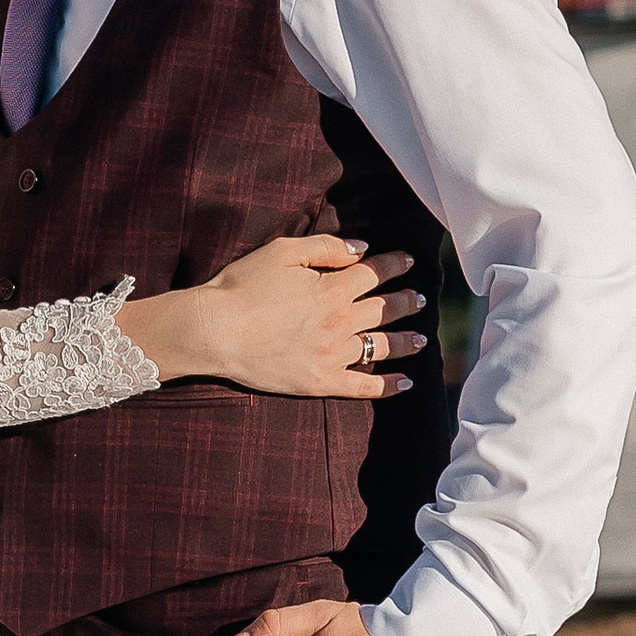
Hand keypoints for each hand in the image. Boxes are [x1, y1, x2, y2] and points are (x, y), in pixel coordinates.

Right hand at [182, 234, 423, 398]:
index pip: (374, 273)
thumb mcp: (281, 253)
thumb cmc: (241, 287)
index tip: (408, 261)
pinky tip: (406, 383)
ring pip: (381, 347)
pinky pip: (363, 386)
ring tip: (422, 339)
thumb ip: (325, 248)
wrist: (214, 331)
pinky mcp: (320, 382)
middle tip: (421, 299)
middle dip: (406, 301)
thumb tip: (361, 250)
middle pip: (384, 309)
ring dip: (406, 341)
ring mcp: (332, 355)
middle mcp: (339, 323)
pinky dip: (388, 386)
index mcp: (331, 289)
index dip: (394, 264)